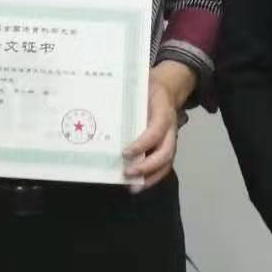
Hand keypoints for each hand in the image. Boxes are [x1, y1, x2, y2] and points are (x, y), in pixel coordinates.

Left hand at [122, 61, 194, 191]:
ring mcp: (171, 139)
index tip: (125, 152)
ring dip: (150, 177)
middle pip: (165, 152)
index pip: (156, 130)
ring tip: (132, 187)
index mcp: (163, 111)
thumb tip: (100, 100)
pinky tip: (137, 185)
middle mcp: (170, 129)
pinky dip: (152, 178)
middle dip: (147, 166)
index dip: (143, 143)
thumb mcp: (141, 83)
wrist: (168, 87)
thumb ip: (127, 92)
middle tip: (127, 172)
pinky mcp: (167, 146)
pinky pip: (164, 165)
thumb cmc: (149, 87)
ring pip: (166, 163)